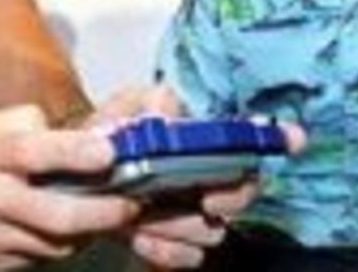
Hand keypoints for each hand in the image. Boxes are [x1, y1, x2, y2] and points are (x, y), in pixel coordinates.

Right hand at [0, 105, 139, 269]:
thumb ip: (29, 124)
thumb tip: (78, 135)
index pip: (33, 152)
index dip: (74, 153)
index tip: (108, 154)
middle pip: (53, 215)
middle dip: (100, 214)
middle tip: (129, 206)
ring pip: (50, 245)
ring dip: (81, 233)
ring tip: (97, 217)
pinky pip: (32, 262)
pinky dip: (50, 247)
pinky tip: (53, 232)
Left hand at [88, 85, 307, 268]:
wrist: (67, 186)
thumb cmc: (98, 143)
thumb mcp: (115, 111)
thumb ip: (142, 103)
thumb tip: (168, 101)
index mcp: (195, 141)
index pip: (247, 140)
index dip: (276, 137)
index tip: (291, 141)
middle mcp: (201, 178)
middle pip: (243, 191)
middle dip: (230, 198)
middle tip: (204, 200)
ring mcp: (186, 213)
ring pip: (213, 230)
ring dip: (185, 226)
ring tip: (149, 218)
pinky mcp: (169, 243)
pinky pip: (186, 257)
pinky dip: (166, 252)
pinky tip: (141, 239)